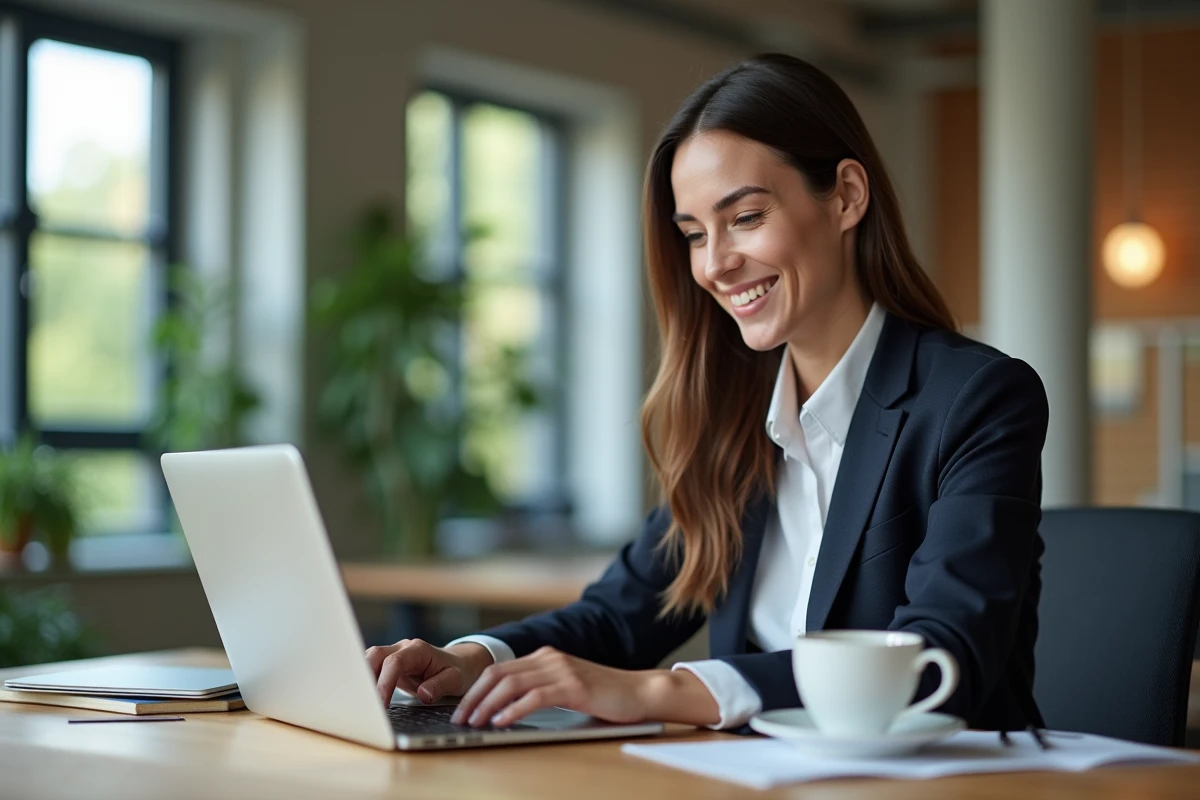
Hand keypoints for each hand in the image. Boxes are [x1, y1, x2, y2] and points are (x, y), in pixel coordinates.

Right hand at [366, 639, 493, 704]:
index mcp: (418, 650)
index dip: (384, 682)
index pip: (394, 663)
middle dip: (365, 677)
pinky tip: (363, 697)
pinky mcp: (389, 665)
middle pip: (375, 655)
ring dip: (362, 678)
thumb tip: (423, 694)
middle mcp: (403, 648)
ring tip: (360, 701)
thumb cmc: (457, 671)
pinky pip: (372, 668)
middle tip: (364, 703)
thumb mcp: (455, 679)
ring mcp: (394, 655)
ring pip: (369, 659)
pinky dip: (365, 681)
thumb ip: (439, 685)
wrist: (459, 665)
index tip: (381, 703)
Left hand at [451, 646, 655, 727]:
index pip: (499, 669)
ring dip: (487, 704)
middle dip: (473, 697)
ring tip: (474, 722)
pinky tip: (502, 722)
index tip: (462, 708)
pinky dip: (513, 710)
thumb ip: (541, 689)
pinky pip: (534, 697)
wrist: (640, 692)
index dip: (476, 689)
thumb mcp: (566, 687)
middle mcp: (550, 658)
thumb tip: (505, 708)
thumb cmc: (605, 695)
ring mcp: (562, 670)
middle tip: (460, 718)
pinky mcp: (574, 687)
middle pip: (498, 674)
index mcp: (545, 656)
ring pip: (511, 684)